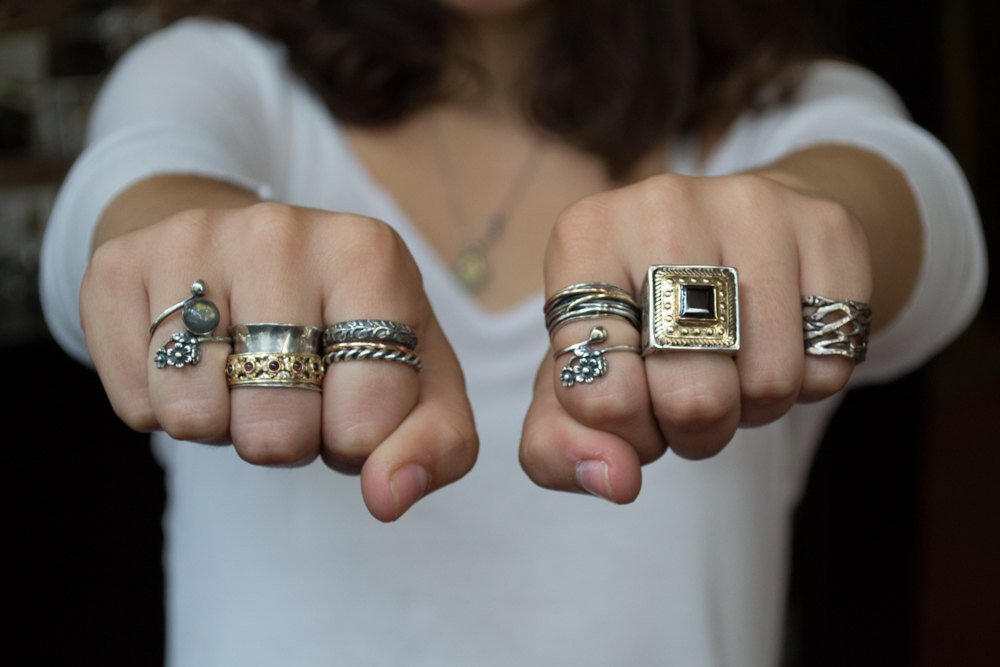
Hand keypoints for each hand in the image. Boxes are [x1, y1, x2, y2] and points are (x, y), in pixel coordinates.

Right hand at [82, 199, 477, 520]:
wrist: (256, 253)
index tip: (350, 400)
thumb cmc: (350, 332)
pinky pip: (136, 403)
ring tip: (242, 374)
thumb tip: (389, 496)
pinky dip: (164, 410)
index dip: (356, 442)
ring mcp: (190, 239)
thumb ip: (437, 445)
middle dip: (289, 439)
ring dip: (223, 426)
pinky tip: (193, 361)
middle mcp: (279, 231)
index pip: (366, 423)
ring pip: (195, 417)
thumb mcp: (419, 383)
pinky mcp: (119, 265)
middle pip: (275, 429)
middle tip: (292, 390)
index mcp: (368, 254)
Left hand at [520, 170, 871, 502]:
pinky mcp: (826, 223)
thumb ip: (559, 444)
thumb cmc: (641, 320)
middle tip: (684, 398)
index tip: (631, 403)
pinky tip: (780, 338)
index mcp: (584, 237)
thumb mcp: (576, 378)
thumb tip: (615, 479)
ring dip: (751, 407)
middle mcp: (662, 205)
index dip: (622, 428)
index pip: (598, 387)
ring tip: (730, 365)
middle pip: (692, 397)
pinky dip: (808, 381)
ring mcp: (753, 205)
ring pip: (769, 384)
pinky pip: (831, 362)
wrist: (734, 236)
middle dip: (690, 430)